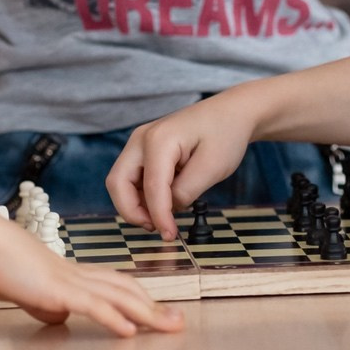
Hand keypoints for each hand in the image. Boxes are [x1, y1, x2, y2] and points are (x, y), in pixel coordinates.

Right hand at [0, 209, 182, 335]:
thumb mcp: (25, 288)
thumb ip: (44, 303)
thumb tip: (58, 317)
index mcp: (69, 273)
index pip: (114, 285)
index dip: (138, 298)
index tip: (157, 311)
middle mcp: (75, 274)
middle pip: (126, 288)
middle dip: (155, 307)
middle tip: (179, 321)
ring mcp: (66, 280)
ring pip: (117, 295)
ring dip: (147, 312)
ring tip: (169, 326)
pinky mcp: (53, 288)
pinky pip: (91, 304)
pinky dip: (113, 317)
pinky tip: (129, 329)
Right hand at [106, 95, 255, 237]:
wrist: (231, 113)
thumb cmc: (225, 133)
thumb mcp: (213, 167)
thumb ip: (186, 191)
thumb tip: (169, 209)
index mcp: (159, 139)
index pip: (151, 187)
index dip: (158, 216)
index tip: (170, 236)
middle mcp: (142, 139)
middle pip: (117, 183)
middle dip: (131, 211)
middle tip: (157, 227)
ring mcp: (141, 142)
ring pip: (121, 182)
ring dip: (135, 204)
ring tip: (163, 217)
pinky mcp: (145, 150)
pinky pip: (133, 178)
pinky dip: (142, 195)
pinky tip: (166, 202)